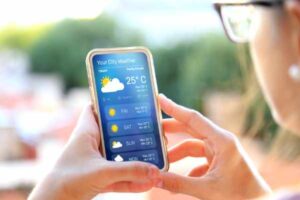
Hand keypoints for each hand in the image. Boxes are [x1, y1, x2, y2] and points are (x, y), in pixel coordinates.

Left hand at [29, 104, 161, 199]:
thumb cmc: (68, 180)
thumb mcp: (102, 172)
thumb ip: (129, 171)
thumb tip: (154, 170)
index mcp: (86, 133)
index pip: (94, 109)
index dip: (107, 103)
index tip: (125, 101)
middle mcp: (91, 144)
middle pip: (114, 133)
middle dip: (131, 134)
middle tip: (151, 132)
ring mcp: (95, 162)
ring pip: (118, 157)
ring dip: (134, 161)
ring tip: (154, 160)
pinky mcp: (97, 177)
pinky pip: (118, 176)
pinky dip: (130, 180)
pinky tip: (147, 183)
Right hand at [158, 94, 271, 199]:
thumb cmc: (241, 196)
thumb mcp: (207, 189)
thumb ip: (179, 183)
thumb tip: (156, 178)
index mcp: (222, 141)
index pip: (193, 119)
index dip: (175, 108)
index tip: (159, 99)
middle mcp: (221, 142)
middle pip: (191, 129)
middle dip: (171, 130)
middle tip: (153, 130)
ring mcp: (220, 151)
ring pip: (192, 146)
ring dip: (177, 153)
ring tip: (162, 162)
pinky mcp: (219, 161)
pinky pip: (198, 159)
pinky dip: (186, 167)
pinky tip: (177, 179)